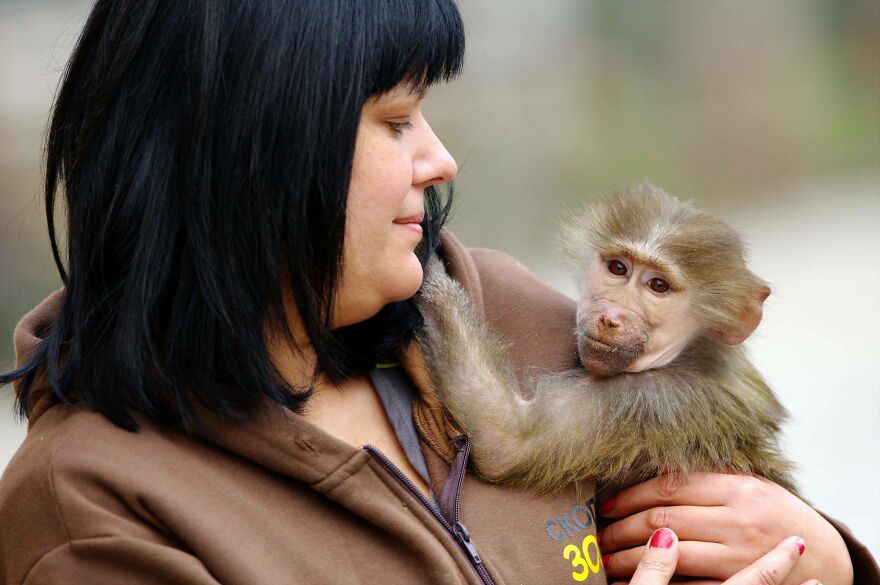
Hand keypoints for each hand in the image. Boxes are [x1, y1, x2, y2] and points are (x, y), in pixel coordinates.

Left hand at [600, 473, 852, 584]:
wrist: (822, 554)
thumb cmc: (774, 514)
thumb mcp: (746, 485)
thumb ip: (705, 478)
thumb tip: (654, 469)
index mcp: (735, 487)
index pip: (668, 488)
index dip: (631, 497)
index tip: (608, 506)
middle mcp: (738, 518)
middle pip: (664, 520)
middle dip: (623, 528)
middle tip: (599, 535)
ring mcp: (740, 553)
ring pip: (671, 553)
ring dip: (631, 557)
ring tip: (607, 559)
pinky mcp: (739, 579)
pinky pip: (689, 583)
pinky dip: (658, 581)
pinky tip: (633, 581)